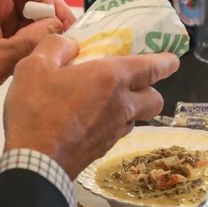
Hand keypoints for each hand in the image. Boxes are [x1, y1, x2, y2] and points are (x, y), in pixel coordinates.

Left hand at [0, 0, 74, 123]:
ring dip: (41, 31)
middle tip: (59, 41)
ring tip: (45, 53)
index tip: (52, 25)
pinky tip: (32, 60)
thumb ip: (30, 43)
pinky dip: (30, 42)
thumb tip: (60, 30)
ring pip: (28, 13)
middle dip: (49, 15)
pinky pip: (20, 30)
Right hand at [3, 35, 179, 180]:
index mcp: (112, 78)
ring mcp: (115, 131)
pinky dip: (114, 123)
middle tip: (134, 81)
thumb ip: (56, 46)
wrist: (35, 163)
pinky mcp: (104, 149)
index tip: (173, 60)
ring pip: (138, 117)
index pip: (153, 67)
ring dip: (132, 107)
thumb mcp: (34, 66)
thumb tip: (70, 44)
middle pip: (155, 98)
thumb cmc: (36, 110)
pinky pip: (119, 132)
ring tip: (109, 101)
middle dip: (151, 88)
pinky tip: (92, 120)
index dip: (166, 62)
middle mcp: (122, 105)